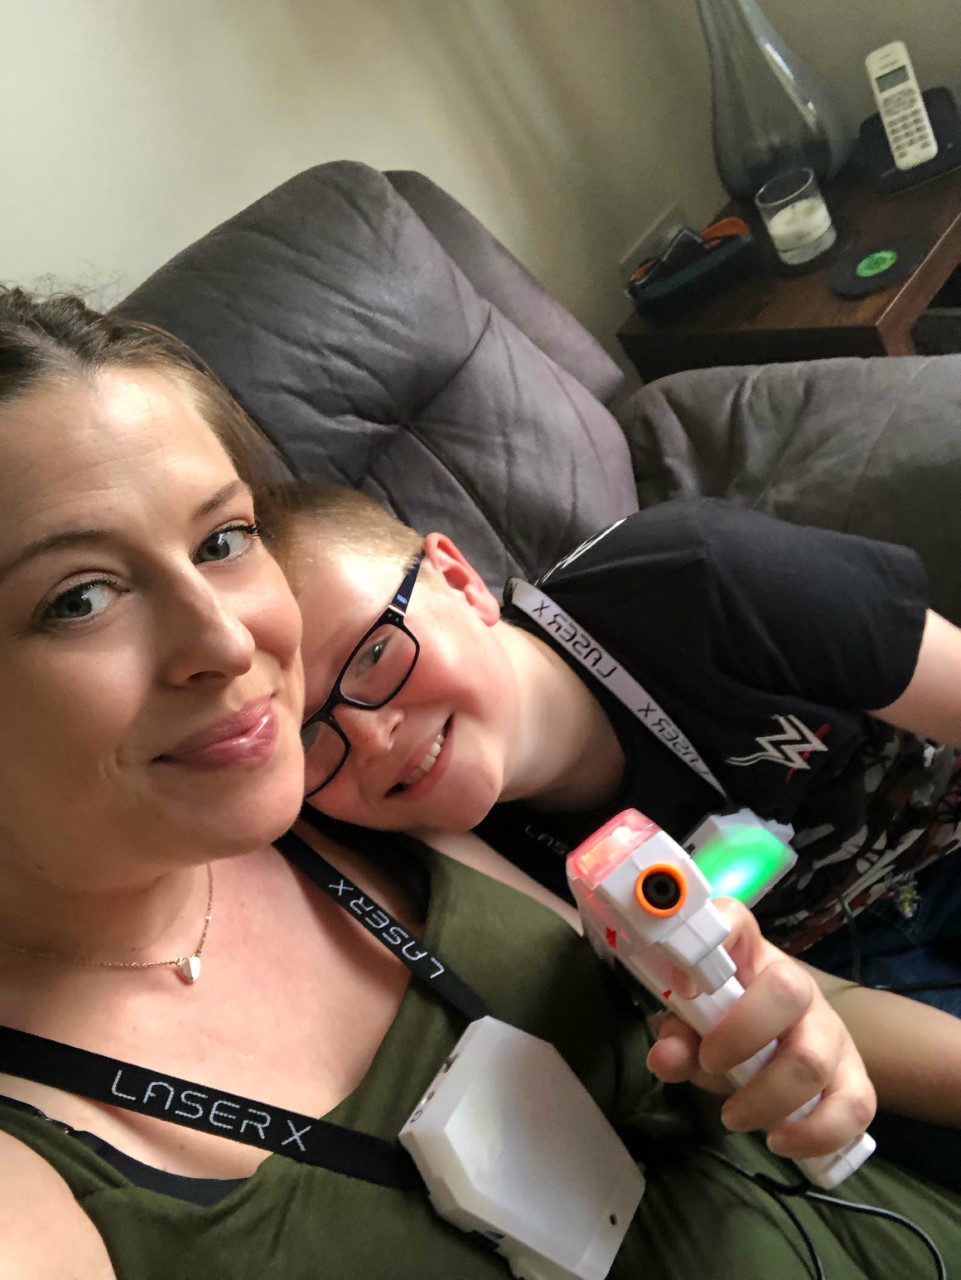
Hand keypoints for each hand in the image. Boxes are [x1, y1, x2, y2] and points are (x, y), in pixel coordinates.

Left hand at [645, 897, 876, 1158]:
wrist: (784, 1047)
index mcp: (749, 956)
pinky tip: (779, 1141)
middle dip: (742, 1036)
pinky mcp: (856, 1078)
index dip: (713, 940)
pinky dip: (816, 1133)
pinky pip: (856, 1107)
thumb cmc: (728, 1025)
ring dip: (767, 1098)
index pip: (736, 920)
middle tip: (709, 1065)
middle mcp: (797, 985)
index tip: (684, 987)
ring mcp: (832, 1032)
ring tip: (732, 1117)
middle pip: (788, 991)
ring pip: (814, 1059)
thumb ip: (677, 1037)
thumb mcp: (693, 1027)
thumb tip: (664, 1058)